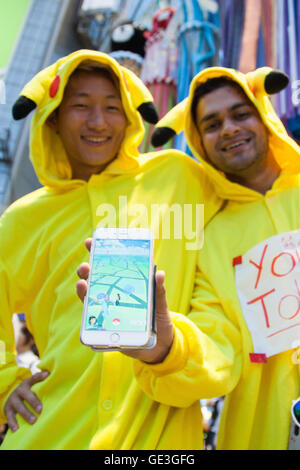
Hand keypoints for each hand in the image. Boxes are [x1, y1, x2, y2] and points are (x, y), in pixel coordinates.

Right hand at [4, 370, 48, 431]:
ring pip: (19, 407)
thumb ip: (41, 381)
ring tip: (33, 421)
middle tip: (40, 409)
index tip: (47, 375)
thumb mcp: (32, 385)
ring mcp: (13, 401)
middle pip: (26, 395)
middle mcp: (19, 391)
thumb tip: (52, 374)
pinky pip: (10, 417)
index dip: (40, 376)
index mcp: (26, 384)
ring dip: (26, 414)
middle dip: (33, 402)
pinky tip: (17, 429)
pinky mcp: (7, 410)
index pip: (33, 378)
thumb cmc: (27, 391)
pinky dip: (12, 423)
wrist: (11, 396)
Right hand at [77, 238, 173, 363]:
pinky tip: (85, 318)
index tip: (91, 242)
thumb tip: (159, 273)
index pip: (108, 267)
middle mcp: (112, 297)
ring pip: (90, 300)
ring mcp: (107, 313)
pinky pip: (94, 325)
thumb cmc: (160, 321)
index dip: (97, 253)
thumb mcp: (161, 305)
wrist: (161, 348)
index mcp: (125, 286)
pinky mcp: (107, 330)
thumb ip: (159, 291)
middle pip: (94, 281)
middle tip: (85, 267)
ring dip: (83, 291)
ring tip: (82, 284)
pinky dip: (87, 323)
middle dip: (86, 271)